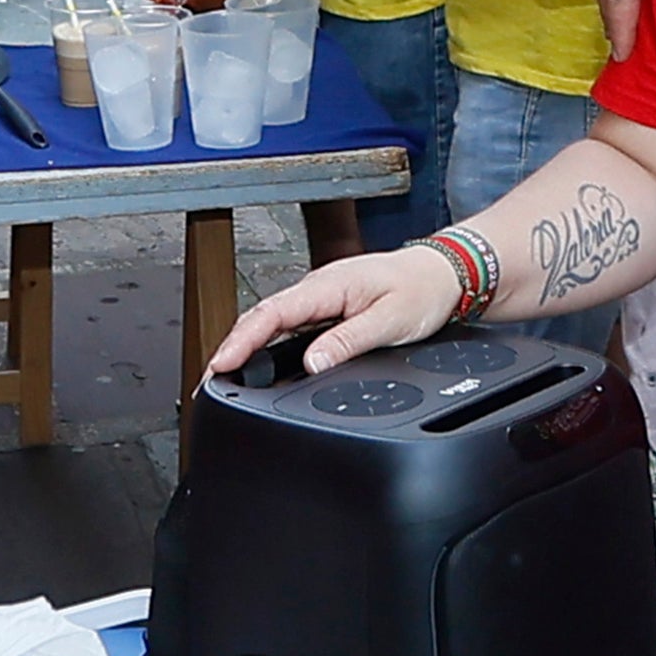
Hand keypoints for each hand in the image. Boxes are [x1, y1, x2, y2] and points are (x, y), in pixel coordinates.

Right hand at [212, 244, 465, 376]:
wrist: (445, 275)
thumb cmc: (422, 289)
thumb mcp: (389, 319)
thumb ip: (349, 341)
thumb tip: (313, 363)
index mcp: (327, 285)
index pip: (271, 313)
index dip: (241, 340)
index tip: (221, 364)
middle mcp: (318, 289)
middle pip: (262, 319)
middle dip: (232, 347)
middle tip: (211, 380)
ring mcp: (321, 300)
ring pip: (273, 323)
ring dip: (247, 346)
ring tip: (226, 376)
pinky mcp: (328, 310)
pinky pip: (289, 327)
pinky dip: (268, 344)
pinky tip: (260, 362)